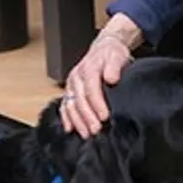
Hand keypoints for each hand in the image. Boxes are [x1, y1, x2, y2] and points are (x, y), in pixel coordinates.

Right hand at [61, 14, 140, 137]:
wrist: (103, 48)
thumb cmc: (111, 54)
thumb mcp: (117, 56)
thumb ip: (114, 67)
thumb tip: (112, 78)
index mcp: (88, 69)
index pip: (90, 89)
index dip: (97, 104)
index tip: (105, 116)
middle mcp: (76, 77)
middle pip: (79, 100)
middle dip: (87, 117)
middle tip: (96, 130)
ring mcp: (71, 85)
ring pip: (71, 105)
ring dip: (77, 121)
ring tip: (86, 133)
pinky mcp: (70, 90)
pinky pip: (65, 105)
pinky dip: (66, 118)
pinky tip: (70, 128)